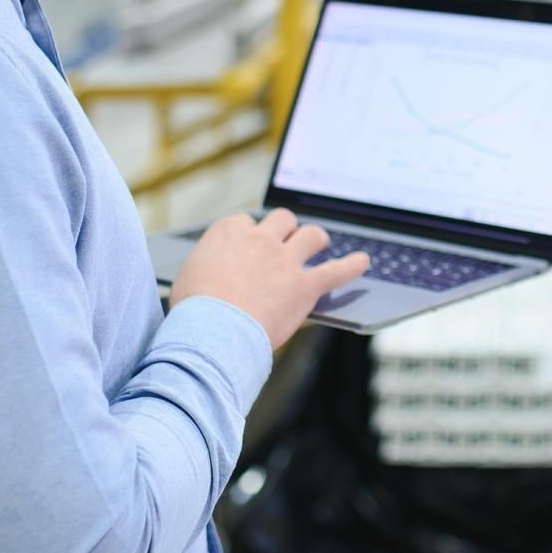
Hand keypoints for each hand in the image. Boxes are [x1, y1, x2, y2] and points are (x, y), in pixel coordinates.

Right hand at [169, 210, 368, 348]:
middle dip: (286, 228)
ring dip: (317, 238)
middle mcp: (260, 239)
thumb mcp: (188, 277)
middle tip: (287, 240)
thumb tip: (207, 271)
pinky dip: (352, 266)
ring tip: (321, 243)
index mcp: (229, 231)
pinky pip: (337, 271)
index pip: (245, 222)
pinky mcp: (304, 286)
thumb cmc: (193, 312)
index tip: (250, 246)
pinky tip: (363, 262)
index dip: (250, 235)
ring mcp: (285, 260)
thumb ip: (206, 266)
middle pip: (282, 219)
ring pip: (311, 235)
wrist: (212, 333)